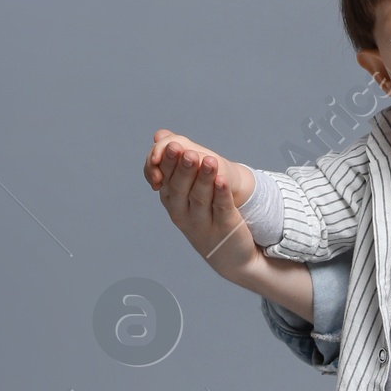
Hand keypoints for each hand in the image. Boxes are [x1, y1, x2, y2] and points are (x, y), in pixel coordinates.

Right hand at [147, 135, 254, 271]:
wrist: (229, 256)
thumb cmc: (205, 218)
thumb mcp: (187, 195)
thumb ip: (175, 165)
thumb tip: (160, 134)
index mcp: (173, 203)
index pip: (166, 180)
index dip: (167, 163)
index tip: (171, 145)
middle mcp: (183, 214)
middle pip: (180, 189)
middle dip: (183, 169)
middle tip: (186, 151)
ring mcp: (203, 222)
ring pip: (200, 198)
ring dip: (204, 178)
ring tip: (209, 160)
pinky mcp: (225, 227)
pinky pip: (221, 208)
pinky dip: (221, 194)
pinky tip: (223, 180)